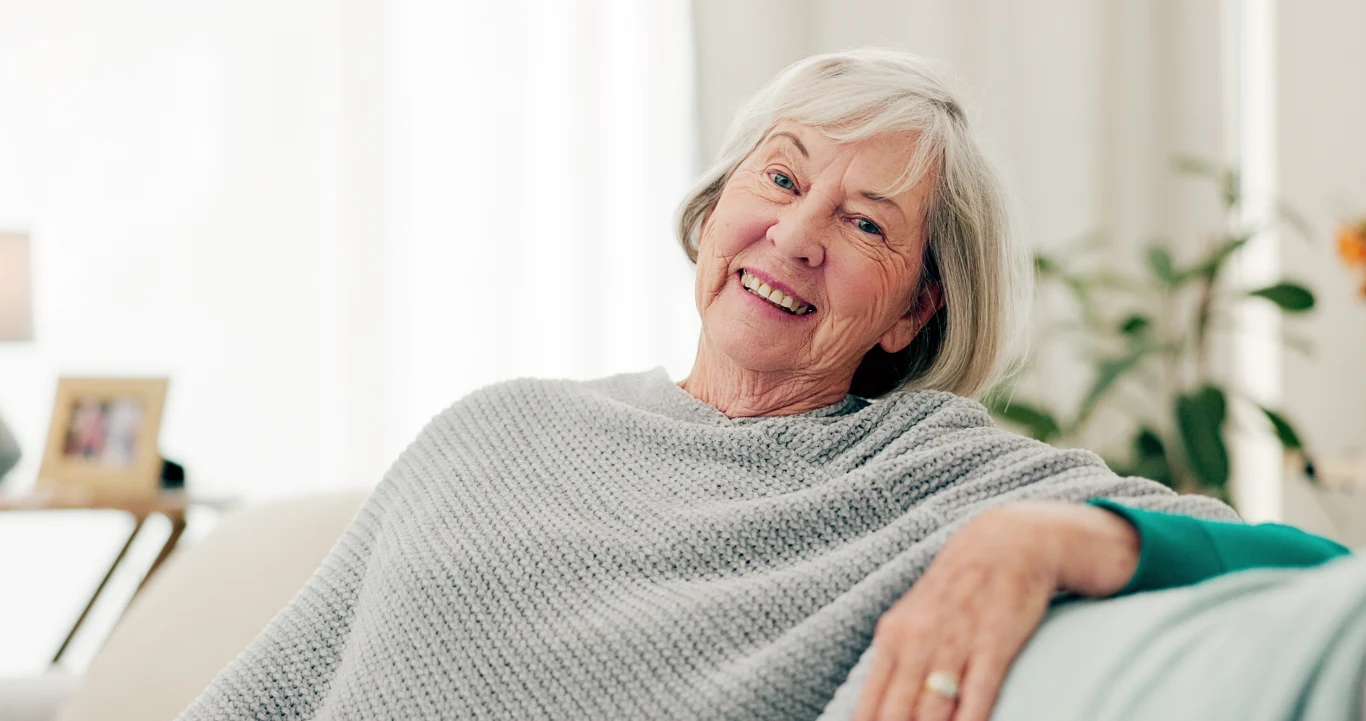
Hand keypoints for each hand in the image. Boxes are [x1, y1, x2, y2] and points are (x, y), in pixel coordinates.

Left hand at [850, 501, 1139, 720]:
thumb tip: (875, 709)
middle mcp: (916, 642)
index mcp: (892, 638)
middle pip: (897, 715)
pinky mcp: (993, 644)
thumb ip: (897, 664)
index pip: (870, 708)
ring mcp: (954, 643)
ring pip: (933, 712)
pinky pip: (977, 696)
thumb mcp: (914, 619)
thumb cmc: (958, 590)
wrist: (1007, 543)